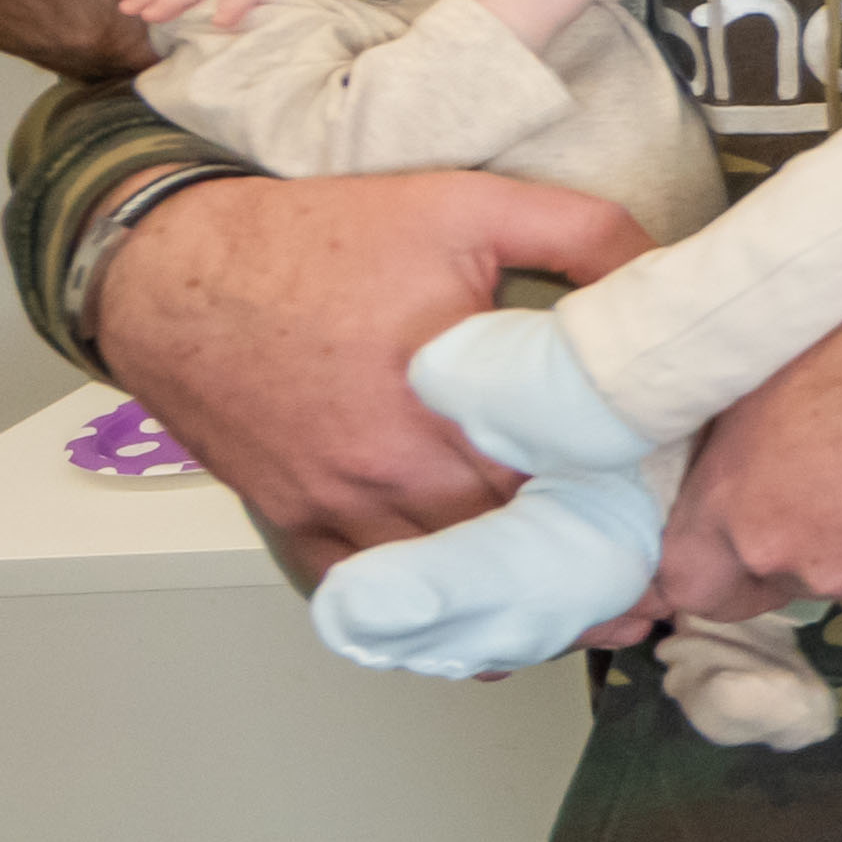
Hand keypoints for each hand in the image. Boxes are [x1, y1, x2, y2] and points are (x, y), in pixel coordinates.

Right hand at [90, 166, 655, 573]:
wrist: (170, 272)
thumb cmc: (310, 241)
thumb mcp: (464, 206)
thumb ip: (581, 233)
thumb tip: (664, 269)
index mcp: (445, 400)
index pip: (565, 482)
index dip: (626, 505)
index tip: (671, 521)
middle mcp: (390, 470)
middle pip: (513, 551)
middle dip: (586, 566)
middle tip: (654, 585)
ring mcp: (338, 507)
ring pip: (448, 589)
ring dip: (518, 605)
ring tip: (591, 615)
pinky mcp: (295, 524)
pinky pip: (373, 599)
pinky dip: (431, 620)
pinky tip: (484, 634)